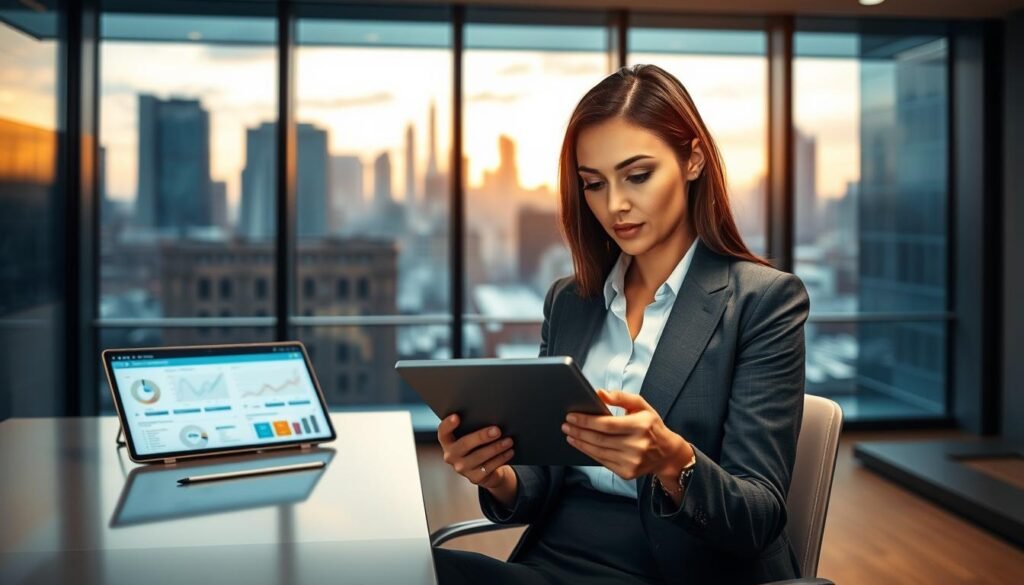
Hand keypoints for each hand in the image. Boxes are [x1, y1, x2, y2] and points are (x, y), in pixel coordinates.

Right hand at [437, 414, 514, 491]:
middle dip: (482, 436)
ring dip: (496, 447)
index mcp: (448, 442)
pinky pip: (489, 467)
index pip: (443, 432)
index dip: (448, 424)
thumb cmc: (478, 446)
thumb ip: (473, 428)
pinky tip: (509, 451)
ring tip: (509, 441)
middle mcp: (451, 456)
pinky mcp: (474, 478)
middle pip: (464, 444)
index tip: (457, 416)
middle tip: (497, 430)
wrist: (485, 470)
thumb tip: (491, 418)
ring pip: (479, 456)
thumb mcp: (472, 437)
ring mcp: (461, 468)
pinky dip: (501, 458)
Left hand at [562, 389, 693, 481]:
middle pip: (599, 439)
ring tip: (569, 434)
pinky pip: (602, 462)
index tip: (571, 416)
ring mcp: (632, 462)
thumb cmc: (651, 426)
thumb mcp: (641, 406)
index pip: (607, 424)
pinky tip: (581, 444)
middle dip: (579, 431)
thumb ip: (621, 397)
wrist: (667, 453)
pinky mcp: (627, 472)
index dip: (586, 421)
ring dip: (580, 442)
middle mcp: (637, 446)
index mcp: (640, 426)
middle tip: (566, 424)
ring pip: (598, 452)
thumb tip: (599, 393)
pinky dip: (589, 452)